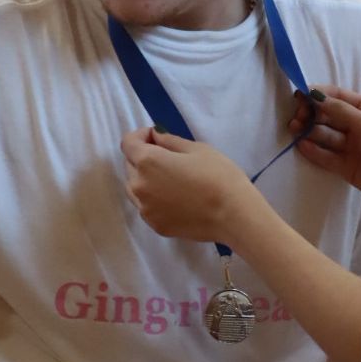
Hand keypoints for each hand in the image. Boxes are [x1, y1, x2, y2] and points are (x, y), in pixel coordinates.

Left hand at [121, 127, 256, 244]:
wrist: (232, 215)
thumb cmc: (218, 175)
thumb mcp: (196, 148)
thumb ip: (169, 140)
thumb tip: (155, 136)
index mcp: (147, 162)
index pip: (128, 143)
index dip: (140, 136)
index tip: (156, 137)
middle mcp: (138, 186)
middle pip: (130, 165)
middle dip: (143, 158)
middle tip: (168, 158)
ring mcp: (145, 209)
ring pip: (135, 188)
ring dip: (146, 180)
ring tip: (172, 181)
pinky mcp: (155, 225)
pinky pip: (147, 207)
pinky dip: (155, 199)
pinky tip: (177, 199)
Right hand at [289, 87, 360, 212]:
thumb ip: (340, 110)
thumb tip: (315, 94)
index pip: (339, 97)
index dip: (319, 95)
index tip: (299, 95)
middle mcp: (360, 126)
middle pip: (330, 116)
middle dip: (312, 115)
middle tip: (296, 117)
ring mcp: (353, 147)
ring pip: (327, 136)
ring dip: (310, 131)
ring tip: (295, 130)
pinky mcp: (347, 167)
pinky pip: (327, 155)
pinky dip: (314, 150)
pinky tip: (301, 145)